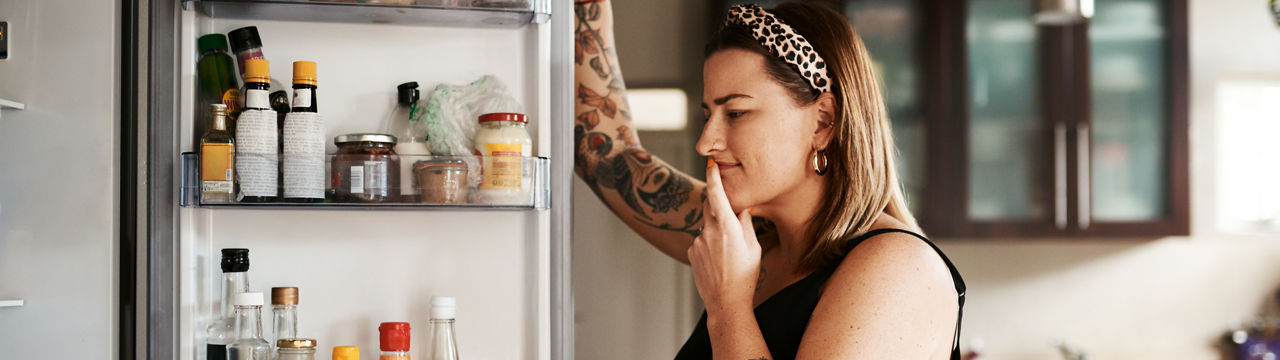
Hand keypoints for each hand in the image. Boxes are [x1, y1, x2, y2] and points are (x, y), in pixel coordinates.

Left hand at [688, 159, 760, 313]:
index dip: (713, 177)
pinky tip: (719, 262)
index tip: (711, 163)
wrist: (726, 302)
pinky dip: (710, 245)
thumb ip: (745, 223)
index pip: (717, 194)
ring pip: (708, 227)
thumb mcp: (753, 247)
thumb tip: (742, 207)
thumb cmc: (745, 275)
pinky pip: (702, 241)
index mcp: (727, 227)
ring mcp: (698, 242)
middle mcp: (709, 231)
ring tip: (728, 255)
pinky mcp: (692, 252)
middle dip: (720, 209)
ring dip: (717, 233)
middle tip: (731, 223)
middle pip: (711, 208)